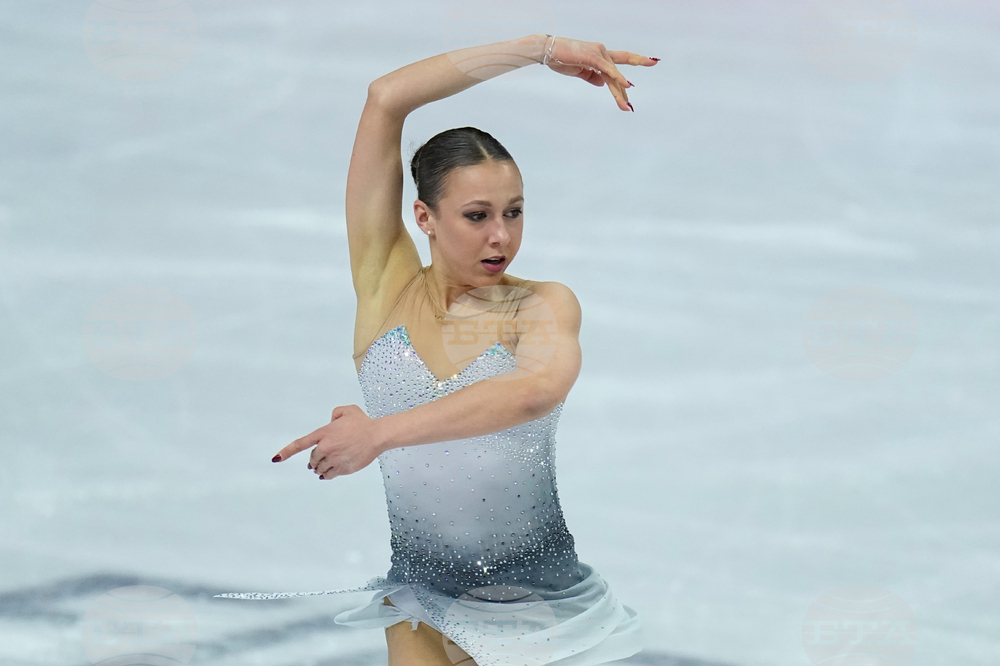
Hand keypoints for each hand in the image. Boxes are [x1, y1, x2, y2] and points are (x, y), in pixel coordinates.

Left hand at [271, 405, 381, 478]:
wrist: (377, 436)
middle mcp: (326, 448)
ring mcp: (334, 459)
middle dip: (313, 460)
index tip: (276, 459)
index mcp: (324, 433)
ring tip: (320, 468)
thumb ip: (335, 414)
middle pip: (312, 459)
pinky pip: (329, 475)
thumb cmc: (363, 423)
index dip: (287, 452)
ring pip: (320, 469)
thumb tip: (331, 422)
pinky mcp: (343, 468)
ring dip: (319, 469)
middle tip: (315, 461)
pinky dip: (326, 475)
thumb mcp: (347, 410)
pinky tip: (326, 475)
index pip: (300, 444)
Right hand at [542, 36, 656, 110]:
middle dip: (623, 92)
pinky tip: (626, 86)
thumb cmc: (560, 59)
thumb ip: (591, 76)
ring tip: (626, 107)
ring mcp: (598, 53)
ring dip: (620, 93)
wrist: (547, 51)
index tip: (631, 89)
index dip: (629, 70)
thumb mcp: (578, 70)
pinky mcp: (593, 56)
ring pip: (613, 76)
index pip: (617, 64)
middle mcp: (602, 52)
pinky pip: (608, 70)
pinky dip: (618, 77)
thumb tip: (602, 84)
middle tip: (629, 107)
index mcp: (599, 55)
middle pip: (617, 74)